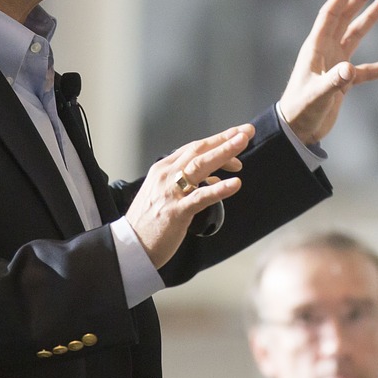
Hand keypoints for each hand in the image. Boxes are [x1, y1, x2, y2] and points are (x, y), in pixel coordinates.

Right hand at [127, 125, 252, 267]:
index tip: (239, 133)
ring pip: (200, 166)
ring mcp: (170, 192)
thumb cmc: (151, 221)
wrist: (130, 246)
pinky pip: (200, 197)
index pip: (194, 148)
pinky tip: (236, 183)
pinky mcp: (176, 212)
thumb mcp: (167, 194)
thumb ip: (189, 183)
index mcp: (163, 169)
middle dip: (224, 139)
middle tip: (247, 131)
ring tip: (242, 143)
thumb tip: (215, 178)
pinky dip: (219, 189)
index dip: (218, 140)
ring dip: (223, 152)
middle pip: (199, 150)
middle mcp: (166, 175)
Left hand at [276, 0, 377, 146]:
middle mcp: (326, 52)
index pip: (330, 15)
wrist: (297, 130)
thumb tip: (349, 70)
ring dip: (367, 19)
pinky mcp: (343, 82)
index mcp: (316, 48)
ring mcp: (335, 65)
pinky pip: (367, 70)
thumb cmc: (301, 110)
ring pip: (354, 37)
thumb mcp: (317, 96)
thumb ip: (333, 82)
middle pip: (343, 18)